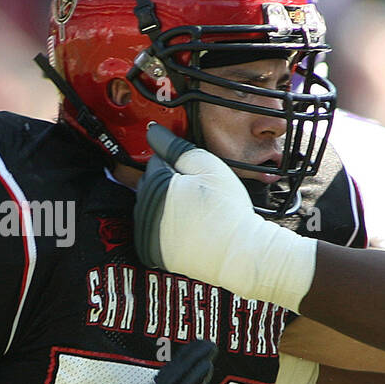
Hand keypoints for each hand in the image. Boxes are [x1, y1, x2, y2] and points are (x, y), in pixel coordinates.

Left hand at [135, 123, 315, 311]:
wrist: (240, 253)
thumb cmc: (228, 210)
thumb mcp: (208, 166)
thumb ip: (177, 146)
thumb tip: (152, 130)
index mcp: (156, 183)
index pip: (156, 161)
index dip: (177, 165)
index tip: (195, 176)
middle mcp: (144, 208)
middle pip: (150, 184)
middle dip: (169, 185)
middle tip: (198, 195)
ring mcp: (146, 233)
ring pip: (149, 208)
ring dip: (165, 207)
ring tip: (195, 214)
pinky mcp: (150, 252)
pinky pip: (150, 232)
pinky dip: (162, 229)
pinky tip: (185, 230)